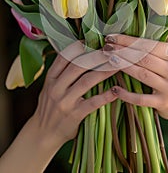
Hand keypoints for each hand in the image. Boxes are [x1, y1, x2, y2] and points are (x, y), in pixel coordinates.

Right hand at [0, 42, 117, 172]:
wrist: (43, 134)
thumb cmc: (50, 106)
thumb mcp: (50, 87)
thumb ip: (62, 72)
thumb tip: (81, 51)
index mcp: (51, 78)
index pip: (64, 57)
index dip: (79, 46)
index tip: (93, 39)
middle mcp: (56, 87)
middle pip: (78, 65)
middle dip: (96, 55)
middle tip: (111, 49)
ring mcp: (64, 101)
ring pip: (86, 81)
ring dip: (104, 71)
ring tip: (117, 64)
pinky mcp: (74, 115)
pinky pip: (92, 103)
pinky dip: (105, 96)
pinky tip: (116, 91)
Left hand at [103, 31, 167, 126]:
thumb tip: (157, 13)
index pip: (149, 44)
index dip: (129, 39)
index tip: (112, 35)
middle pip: (144, 57)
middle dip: (123, 50)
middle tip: (106, 45)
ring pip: (142, 75)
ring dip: (123, 66)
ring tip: (108, 59)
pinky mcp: (163, 103)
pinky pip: (142, 99)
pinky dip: (127, 95)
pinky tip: (115, 89)